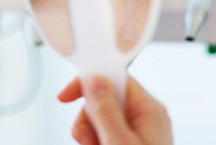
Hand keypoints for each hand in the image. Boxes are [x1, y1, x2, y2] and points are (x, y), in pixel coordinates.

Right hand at [58, 75, 172, 144]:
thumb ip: (105, 111)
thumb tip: (94, 80)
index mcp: (148, 110)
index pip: (115, 78)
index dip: (89, 82)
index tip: (66, 96)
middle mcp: (143, 118)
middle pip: (101, 100)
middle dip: (88, 121)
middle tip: (91, 142)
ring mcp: (135, 133)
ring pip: (97, 120)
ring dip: (88, 137)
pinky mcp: (126, 144)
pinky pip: (100, 135)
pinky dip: (92, 144)